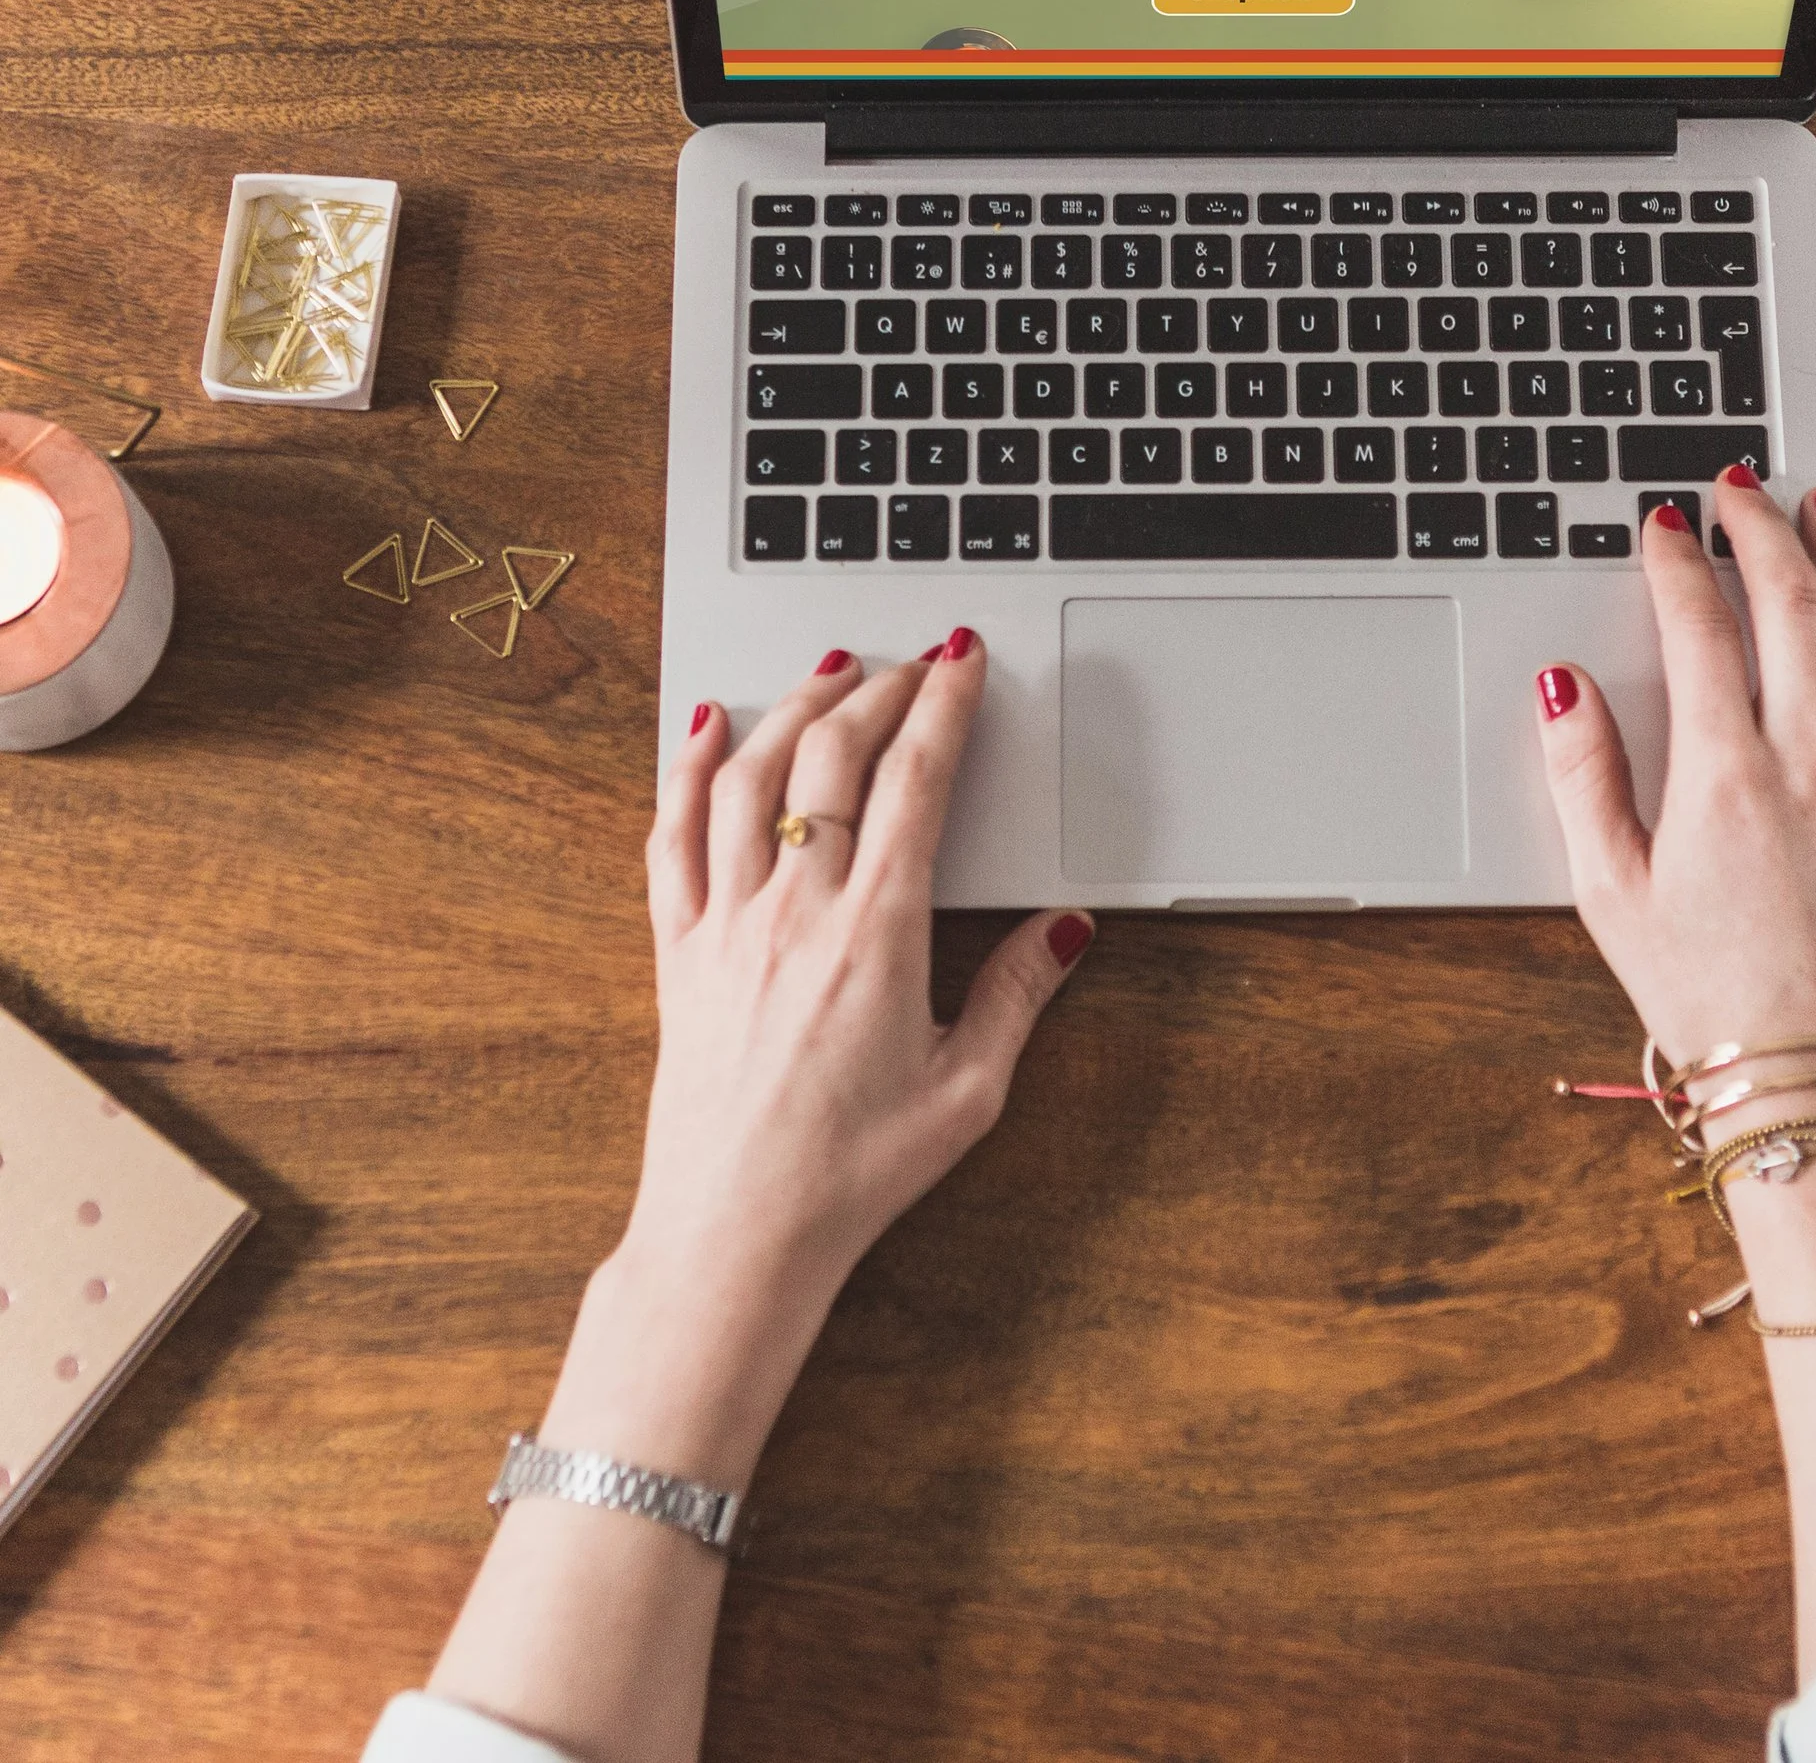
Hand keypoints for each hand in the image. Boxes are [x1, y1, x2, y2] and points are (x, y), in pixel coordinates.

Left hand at [552, 631, 1090, 1483]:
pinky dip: (686, 769)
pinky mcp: (678, 953)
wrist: (736, 1234)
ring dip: (793, 708)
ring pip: (748, 775)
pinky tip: (705, 728)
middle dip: (879, 689)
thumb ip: (1016, 994)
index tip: (962, 661)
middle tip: (911, 660)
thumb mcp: (967, 1090)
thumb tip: (1064, 926)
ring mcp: (727, 925)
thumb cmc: (851, 1174)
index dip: (944, 705)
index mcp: (877, 933)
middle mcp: (796, 911)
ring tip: (829, 670)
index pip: (916, 781)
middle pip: (833, 756)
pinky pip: (671, 837)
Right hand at [1534, 474, 1815, 1075]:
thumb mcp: (1609, 891)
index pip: (1699, 629)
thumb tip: (1562, 684)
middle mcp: (1811, 767)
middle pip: (1793, 606)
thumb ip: (1582, 775)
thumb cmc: (1703, 997)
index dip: (1677, 562)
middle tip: (1738, 486)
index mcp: (1723, 779)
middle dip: (1763, 529)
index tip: (1662, 524)